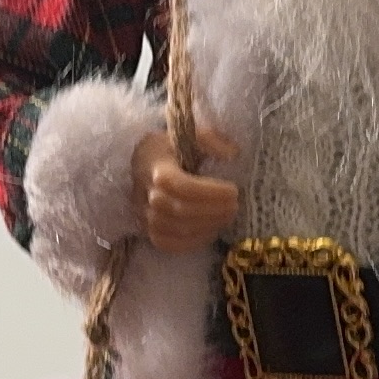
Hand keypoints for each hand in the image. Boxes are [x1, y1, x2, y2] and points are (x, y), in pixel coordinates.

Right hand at [133, 122, 241, 253]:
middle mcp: (145, 193)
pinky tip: (211, 231)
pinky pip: (166, 243)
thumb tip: (233, 154)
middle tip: (235, 206)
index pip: (182, 186)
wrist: (144, 162)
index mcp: (155, 167)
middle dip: (213, 211)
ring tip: (227, 217)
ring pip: (175, 229)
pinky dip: (191, 242)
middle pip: (180, 210)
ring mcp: (143, 214)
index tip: (234, 191)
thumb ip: (212, 141)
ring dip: (206, 227)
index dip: (211, 193)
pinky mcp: (146, 229)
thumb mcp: (191, 135)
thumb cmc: (171, 148)